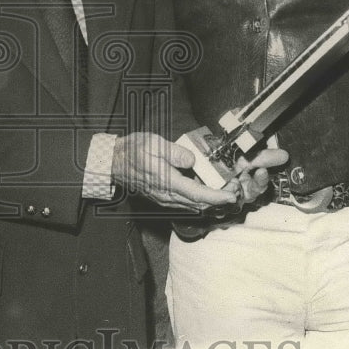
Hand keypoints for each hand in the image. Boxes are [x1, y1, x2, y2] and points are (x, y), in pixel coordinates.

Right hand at [113, 132, 257, 211]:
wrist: (114, 162)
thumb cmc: (133, 150)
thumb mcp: (153, 143)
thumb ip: (174, 152)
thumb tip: (191, 159)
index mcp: (166, 181)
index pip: (197, 194)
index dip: (216, 197)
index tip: (231, 196)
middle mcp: (167, 195)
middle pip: (198, 204)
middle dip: (218, 201)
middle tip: (235, 191)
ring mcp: (165, 198)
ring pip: (193, 206)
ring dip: (210, 202)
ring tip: (225, 191)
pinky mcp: (163, 197)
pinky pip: (185, 203)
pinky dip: (200, 200)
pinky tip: (206, 192)